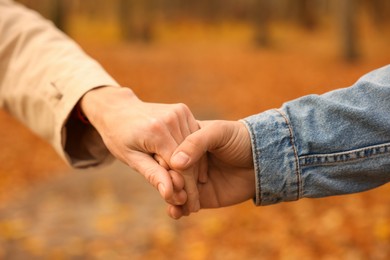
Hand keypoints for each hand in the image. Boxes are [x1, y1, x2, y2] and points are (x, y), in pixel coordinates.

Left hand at [79, 86, 202, 211]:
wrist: (118, 109)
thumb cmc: (119, 137)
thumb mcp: (131, 159)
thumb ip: (153, 174)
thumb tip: (170, 194)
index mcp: (156, 131)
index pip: (179, 166)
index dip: (185, 188)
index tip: (188, 205)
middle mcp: (171, 118)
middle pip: (190, 157)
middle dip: (191, 182)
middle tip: (192, 203)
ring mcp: (179, 112)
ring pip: (195, 148)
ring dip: (196, 169)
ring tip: (193, 189)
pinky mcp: (183, 110)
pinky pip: (193, 136)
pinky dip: (194, 153)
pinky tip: (192, 169)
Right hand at [169, 120, 255, 218]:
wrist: (263, 160)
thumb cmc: (240, 139)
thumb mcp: (219, 133)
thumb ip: (196, 142)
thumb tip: (176, 162)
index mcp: (185, 141)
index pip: (166, 151)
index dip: (164, 160)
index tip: (166, 168)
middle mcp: (186, 161)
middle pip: (167, 173)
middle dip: (166, 182)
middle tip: (172, 188)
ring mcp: (192, 180)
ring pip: (173, 190)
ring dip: (170, 198)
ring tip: (176, 201)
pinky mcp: (200, 197)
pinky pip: (184, 206)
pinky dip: (177, 210)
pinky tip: (177, 212)